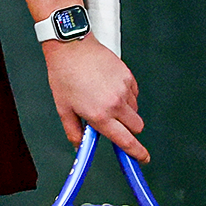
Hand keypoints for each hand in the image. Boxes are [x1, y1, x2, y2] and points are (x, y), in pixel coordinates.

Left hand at [45, 36, 146, 161]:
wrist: (71, 46)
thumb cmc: (64, 74)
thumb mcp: (63, 107)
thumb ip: (74, 131)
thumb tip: (80, 146)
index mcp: (99, 115)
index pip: (126, 141)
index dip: (137, 153)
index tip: (142, 158)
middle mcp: (115, 104)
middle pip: (136, 128)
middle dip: (128, 129)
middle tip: (111, 121)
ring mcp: (124, 90)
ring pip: (135, 110)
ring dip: (124, 111)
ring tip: (102, 97)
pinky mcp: (129, 77)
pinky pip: (134, 94)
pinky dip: (125, 95)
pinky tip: (107, 86)